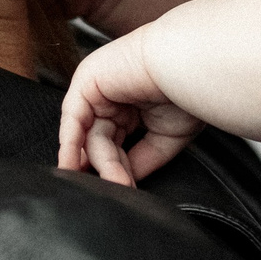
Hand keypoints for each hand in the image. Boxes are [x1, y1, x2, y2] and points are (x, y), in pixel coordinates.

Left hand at [57, 33, 204, 185]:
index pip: (116, 145)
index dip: (117, 169)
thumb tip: (123, 181)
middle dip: (109, 169)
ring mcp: (98, 89)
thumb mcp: (165, 137)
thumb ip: (142, 159)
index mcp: (132, 107)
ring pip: (91, 137)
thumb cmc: (188, 92)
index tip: (123, 191)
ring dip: (104, 164)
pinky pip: (72, 120)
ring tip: (119, 183)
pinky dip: (70, 145)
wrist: (190, 67)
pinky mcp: (87, 83)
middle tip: (120, 191)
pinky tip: (72, 167)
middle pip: (101, 143)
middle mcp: (112, 97)